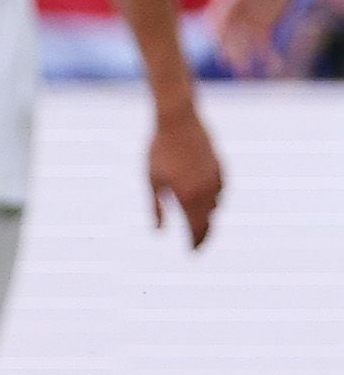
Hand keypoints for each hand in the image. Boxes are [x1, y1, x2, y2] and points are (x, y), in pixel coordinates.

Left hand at [149, 105, 223, 248]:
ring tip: (199, 225)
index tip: (192, 253)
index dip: (195, 243)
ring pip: (216, 206)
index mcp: (187, 196)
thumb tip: (159, 231)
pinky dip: (214, 201)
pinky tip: (207, 203)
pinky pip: (220, 192)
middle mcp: (206, 191)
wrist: (178, 122)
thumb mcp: (152, 181)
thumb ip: (157, 208)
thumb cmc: (158, 151)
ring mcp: (216, 179)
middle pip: (209, 222)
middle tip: (198, 246)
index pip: (196, 228)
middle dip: (203, 236)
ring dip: (208, 217)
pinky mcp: (221, 168)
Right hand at [206, 0, 304, 73]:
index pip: (218, 12)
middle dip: (227, 46)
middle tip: (227, 60)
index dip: (215, 24)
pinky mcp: (263, 26)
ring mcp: (248, 20)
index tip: (213, 36)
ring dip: (243, 56)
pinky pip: (262, 43)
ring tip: (245, 72)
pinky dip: (267, 55)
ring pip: (243, 42)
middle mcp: (237, 10)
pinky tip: (274, 65)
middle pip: (228, 31)